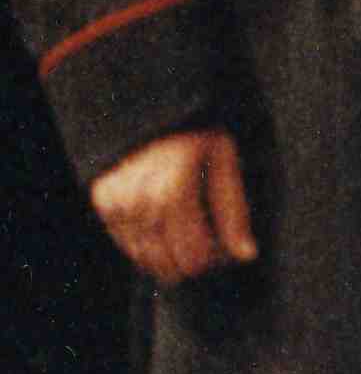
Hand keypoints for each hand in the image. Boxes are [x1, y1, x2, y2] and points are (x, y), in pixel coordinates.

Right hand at [92, 125, 253, 286]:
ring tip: (191, 236)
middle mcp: (138, 200)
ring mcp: (116, 202)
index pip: (193, 254)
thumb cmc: (197, 137)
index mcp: (172, 190)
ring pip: (145, 258)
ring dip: (170, 258)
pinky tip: (167, 232)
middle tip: (211, 242)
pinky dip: (149, 247)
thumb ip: (233, 211)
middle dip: (194, 261)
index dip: (214, 259)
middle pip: (169, 262)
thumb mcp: (225, 164)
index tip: (227, 247)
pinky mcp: (102, 202)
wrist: (152, 111)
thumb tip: (246, 255)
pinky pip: (127, 245)